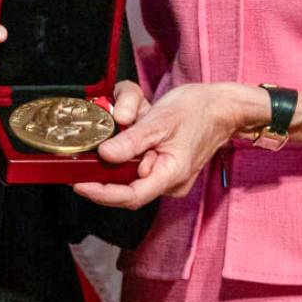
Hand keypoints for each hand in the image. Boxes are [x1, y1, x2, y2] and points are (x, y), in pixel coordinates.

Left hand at [73, 83, 246, 208]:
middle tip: (107, 130)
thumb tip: (105, 155)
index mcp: (171, 174)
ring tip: (140, 113)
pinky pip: (139, 158)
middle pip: (126, 179)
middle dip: (114, 154)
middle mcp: (168, 181)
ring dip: (127, 140)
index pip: (130, 196)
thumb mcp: (161, 120)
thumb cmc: (198, 110)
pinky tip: (143, 118)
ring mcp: (166, 173)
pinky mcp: (162, 164)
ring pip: (131, 165)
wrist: (223, 105)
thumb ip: (132, 140)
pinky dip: (134, 139)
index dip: (101, 193)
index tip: (78, 183)